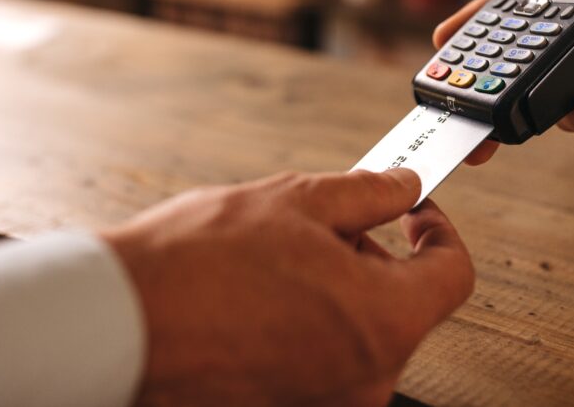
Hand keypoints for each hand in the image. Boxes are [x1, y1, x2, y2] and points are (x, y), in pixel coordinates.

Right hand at [101, 169, 473, 406]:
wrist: (120, 324)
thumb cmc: (200, 265)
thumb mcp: (299, 200)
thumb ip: (370, 193)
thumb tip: (402, 188)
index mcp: (385, 322)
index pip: (453, 275)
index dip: (439, 232)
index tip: (414, 212)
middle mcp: (365, 377)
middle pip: (403, 304)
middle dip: (375, 256)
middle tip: (328, 224)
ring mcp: (326, 401)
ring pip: (360, 330)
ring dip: (339, 288)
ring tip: (281, 257)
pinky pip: (322, 358)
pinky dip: (309, 322)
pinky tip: (264, 294)